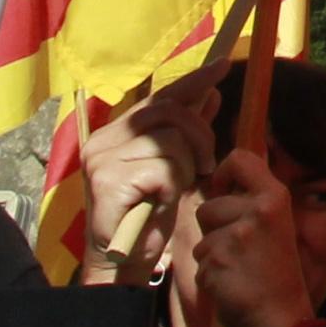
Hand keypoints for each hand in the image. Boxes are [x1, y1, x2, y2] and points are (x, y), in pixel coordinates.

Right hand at [79, 74, 215, 283]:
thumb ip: (188, 131)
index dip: (193, 81)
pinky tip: (162, 201)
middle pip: (170, 111)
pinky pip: (164, 168)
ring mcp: (102, 159)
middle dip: (200, 134)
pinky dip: (174, 185)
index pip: (159, 98)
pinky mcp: (109, 181)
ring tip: (176, 188)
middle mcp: (103, 141)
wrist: (124, 260)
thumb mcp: (175, 166)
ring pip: (171, 140)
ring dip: (187, 166)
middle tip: (207, 164)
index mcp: (115, 133)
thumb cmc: (148, 214)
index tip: (223, 65)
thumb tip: (211, 93)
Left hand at [182, 149, 320, 326]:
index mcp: (274, 196)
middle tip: (239, 248)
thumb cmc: (278, 272)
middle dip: (215, 227)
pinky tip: (229, 283)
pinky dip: (208, 274)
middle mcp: (256, 210)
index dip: (223, 173)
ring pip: (202, 235)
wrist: (278, 316)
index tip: (224, 191)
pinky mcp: (216, 260)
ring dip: (211, 252)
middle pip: (210, 205)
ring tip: (235, 267)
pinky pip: (199, 260)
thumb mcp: (278, 225)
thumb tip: (228, 186)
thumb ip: (256, 203)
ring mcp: (234, 235)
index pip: (240, 159)